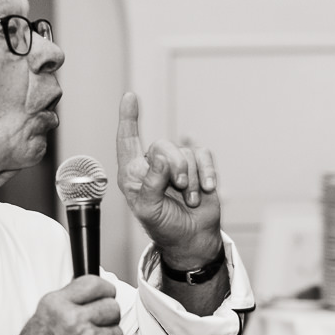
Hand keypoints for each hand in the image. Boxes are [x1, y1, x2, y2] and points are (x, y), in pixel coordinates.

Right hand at [4, 276, 124, 334]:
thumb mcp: (39, 319)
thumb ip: (64, 305)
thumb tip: (86, 298)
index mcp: (57, 304)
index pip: (95, 284)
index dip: (104, 290)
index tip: (105, 296)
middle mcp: (74, 318)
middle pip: (112, 307)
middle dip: (107, 317)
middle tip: (97, 327)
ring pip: (117, 332)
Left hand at [115, 93, 222, 269]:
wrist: (193, 238)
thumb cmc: (164, 226)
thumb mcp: (150, 209)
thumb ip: (151, 183)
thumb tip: (160, 158)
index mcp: (133, 173)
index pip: (127, 140)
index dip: (128, 118)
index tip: (129, 97)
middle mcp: (153, 164)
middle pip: (163, 146)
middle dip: (175, 168)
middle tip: (180, 188)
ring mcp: (176, 164)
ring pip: (186, 152)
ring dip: (192, 180)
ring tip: (189, 200)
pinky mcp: (198, 166)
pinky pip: (203, 155)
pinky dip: (207, 173)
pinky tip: (208, 190)